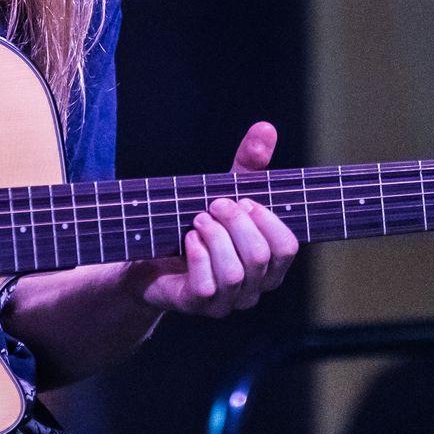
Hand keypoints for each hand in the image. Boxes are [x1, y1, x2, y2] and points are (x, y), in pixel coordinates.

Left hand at [124, 121, 298, 317]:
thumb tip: (266, 128)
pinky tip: (188, 239)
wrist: (146, 256)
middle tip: (213, 204)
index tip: (243, 199)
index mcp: (268, 264)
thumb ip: (248, 164)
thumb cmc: (195, 225)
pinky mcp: (197, 305)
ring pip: (235, 273)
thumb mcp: (224, 190)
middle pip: (261, 257)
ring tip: (197, 220)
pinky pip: (207, 286)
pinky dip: (198, 254)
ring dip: (214, 237)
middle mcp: (252, 288)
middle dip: (235, 222)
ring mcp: (226, 302)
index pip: (288, 247)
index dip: (267, 219)